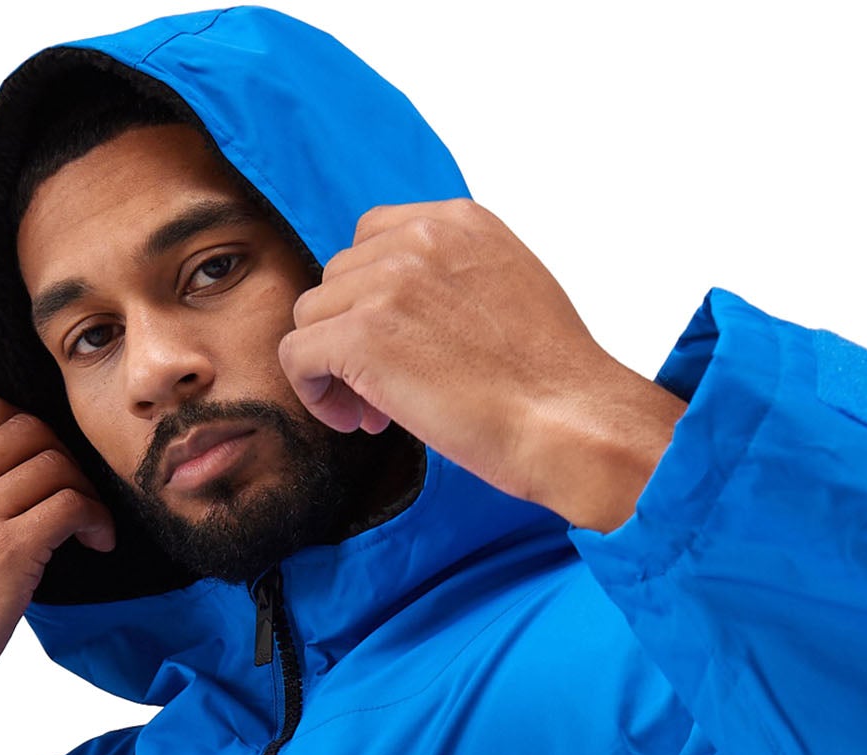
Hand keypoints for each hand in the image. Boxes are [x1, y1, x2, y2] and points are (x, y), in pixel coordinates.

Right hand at [0, 397, 114, 754]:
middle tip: (75, 500)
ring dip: (86, 493)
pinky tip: (97, 545)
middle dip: (65, 459)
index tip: (48, 471)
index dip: (31, 433)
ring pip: (55, 464)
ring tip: (89, 531)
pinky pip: (71, 505)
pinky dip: (96, 521)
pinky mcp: (6, 551)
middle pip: (28, 428)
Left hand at [278, 199, 683, 529]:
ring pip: (310, 317)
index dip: (369, 300)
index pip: (371, 239)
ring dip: (331, 368)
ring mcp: (388, 284)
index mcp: (459, 222)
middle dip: (350, 337)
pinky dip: (313, 393)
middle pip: (335, 281)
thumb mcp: (510, 292)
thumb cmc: (551, 382)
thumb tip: (399, 314)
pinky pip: (295, 356)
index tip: (398, 349)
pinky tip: (355, 421)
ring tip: (374, 413)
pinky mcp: (362, 336)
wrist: (570, 421)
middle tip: (387, 395)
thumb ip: (453, 281)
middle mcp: (420, 239)